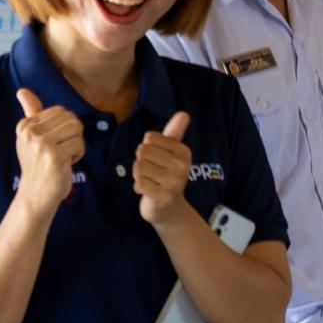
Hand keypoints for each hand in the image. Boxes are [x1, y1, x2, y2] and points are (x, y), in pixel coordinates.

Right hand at [10, 88, 85, 213]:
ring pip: (77, 130)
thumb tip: (22, 91)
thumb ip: (30, 112)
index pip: (61, 111)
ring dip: (76, 146)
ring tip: (62, 157)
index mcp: (25, 125)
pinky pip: (80, 145)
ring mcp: (41, 144)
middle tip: (59, 151)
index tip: (52, 144)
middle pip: (71, 119)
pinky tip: (64, 165)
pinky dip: (77, 156)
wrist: (35, 195)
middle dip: (72, 136)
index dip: (64, 129)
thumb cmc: (38, 165)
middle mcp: (30, 132)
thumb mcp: (31, 136)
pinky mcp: (54, 156)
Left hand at [131, 110, 193, 227]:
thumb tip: (184, 113)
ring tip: (149, 182)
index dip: (147, 148)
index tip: (156, 160)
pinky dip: (138, 187)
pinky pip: (138, 183)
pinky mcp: (163, 196)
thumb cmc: (166, 177)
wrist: (170, 209)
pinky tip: (147, 191)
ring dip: (138, 176)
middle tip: (152, 173)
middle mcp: (182, 166)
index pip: (150, 138)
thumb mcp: (171, 153)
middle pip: (143, 151)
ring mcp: (174, 182)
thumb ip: (175, 133)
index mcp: (184, 152)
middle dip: (141, 162)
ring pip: (139, 167)